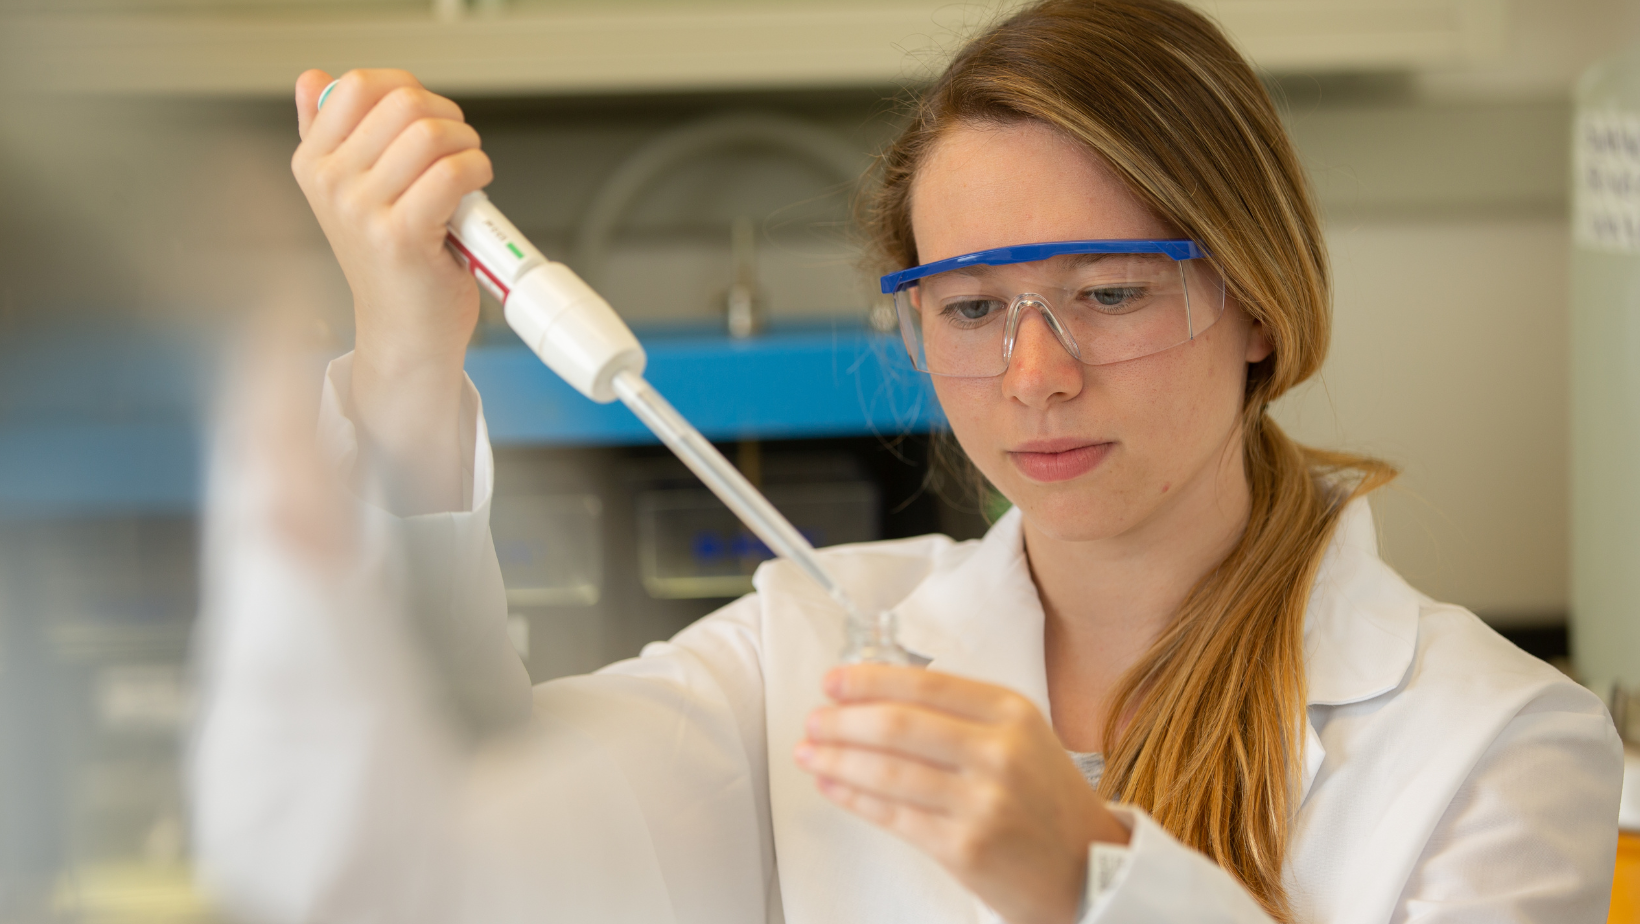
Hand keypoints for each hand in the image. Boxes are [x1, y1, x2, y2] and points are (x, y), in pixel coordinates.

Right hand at [291, 68, 490, 512]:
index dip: (408, 88)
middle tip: (458, 145)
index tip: (428, 116)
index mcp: (313, 163)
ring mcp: (361, 209)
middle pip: (401, 102)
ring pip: (430, 133)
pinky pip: (451, 172)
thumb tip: (313, 78)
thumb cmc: (391, 262)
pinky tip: (476, 187)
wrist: (405, 332)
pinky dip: (477, 171)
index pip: (357, 84)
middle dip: (446, 115)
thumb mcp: (349, 191)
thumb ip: (331, 134)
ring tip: (468, 168)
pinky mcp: (401, 234)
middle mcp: (330, 183)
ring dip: (467, 143)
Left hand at [796, 665, 1129, 923]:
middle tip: (814, 719)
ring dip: (837, 758)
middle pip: (899, 725)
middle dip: (843, 720)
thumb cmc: (1046, 802)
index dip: (870, 681)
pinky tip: (832, 784)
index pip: (926, 684)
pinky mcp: (965, 847)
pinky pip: (892, 815)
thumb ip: (962, 715)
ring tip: (810, 751)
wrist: (1088, 870)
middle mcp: (999, 752)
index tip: (834, 681)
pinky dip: (853, 797)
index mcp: (1012, 713)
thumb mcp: (1023, 738)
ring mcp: (982, 802)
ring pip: (887, 771)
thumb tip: (878, 699)